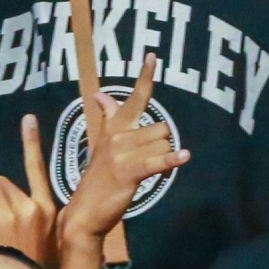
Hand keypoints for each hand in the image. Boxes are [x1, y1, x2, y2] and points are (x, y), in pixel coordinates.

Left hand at [0, 115, 60, 266]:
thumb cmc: (38, 265)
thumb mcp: (53, 237)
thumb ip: (46, 216)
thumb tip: (40, 204)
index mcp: (46, 208)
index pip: (37, 168)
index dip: (31, 142)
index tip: (28, 119)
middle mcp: (27, 207)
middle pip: (3, 178)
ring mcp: (7, 215)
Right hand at [59, 55, 188, 246]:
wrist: (85, 212)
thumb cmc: (99, 179)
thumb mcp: (102, 144)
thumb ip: (108, 118)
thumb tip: (100, 94)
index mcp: (114, 129)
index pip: (134, 98)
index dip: (145, 77)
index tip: (153, 56)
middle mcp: (117, 136)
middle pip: (161, 129)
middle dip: (162, 147)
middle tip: (147, 165)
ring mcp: (121, 153)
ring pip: (163, 144)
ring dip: (164, 159)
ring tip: (147, 173)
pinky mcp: (128, 171)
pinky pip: (157, 160)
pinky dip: (171, 160)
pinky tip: (184, 157)